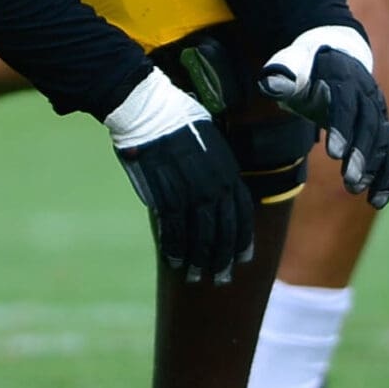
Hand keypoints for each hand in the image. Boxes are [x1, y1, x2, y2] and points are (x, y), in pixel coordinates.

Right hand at [106, 69, 254, 283]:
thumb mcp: (209, 136)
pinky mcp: (164, 195)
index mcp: (227, 170)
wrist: (147, 109)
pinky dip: (175, 250)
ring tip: (197, 277)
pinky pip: (173, 231)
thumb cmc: (176, 116)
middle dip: (222, 258)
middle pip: (223, 231)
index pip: (242, 214)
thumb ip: (216, 164)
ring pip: (200, 236)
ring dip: (199, 260)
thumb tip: (220, 181)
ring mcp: (189, 192)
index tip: (242, 258)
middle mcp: (213, 185)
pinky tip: (175, 263)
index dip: (242, 240)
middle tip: (221, 278)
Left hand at [257, 26, 388, 206]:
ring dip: (374, 169)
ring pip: (382, 141)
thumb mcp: (291, 65)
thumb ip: (281, 75)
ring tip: (357, 191)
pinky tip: (377, 200)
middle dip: (360, 155)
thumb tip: (272, 83)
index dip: (342, 128)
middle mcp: (366, 94)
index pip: (345, 104)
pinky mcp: (382, 128)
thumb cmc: (306, 68)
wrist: (335, 57)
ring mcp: (377, 111)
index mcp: (343, 77)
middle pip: (368, 125)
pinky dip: (386, 177)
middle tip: (349, 182)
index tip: (334, 155)